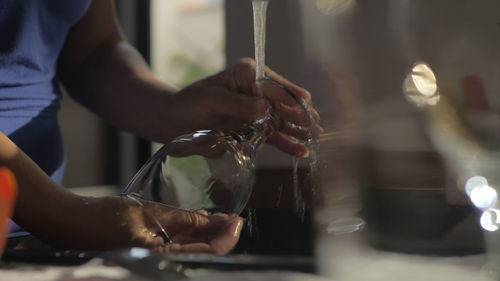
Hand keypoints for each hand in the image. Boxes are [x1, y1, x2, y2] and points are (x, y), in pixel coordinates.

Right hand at [69, 196, 243, 254]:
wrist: (70, 222)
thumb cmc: (104, 217)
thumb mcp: (150, 213)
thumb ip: (183, 219)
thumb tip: (212, 221)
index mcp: (159, 261)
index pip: (207, 255)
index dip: (226, 238)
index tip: (237, 220)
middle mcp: (157, 268)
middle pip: (202, 257)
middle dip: (220, 238)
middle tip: (232, 219)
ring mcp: (152, 264)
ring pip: (190, 254)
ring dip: (207, 238)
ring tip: (220, 220)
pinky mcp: (147, 258)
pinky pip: (176, 252)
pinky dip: (190, 239)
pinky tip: (199, 225)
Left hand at [168, 58, 321, 157]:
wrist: (175, 122)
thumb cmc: (189, 104)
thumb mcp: (211, 99)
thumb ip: (237, 104)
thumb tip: (265, 108)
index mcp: (248, 73)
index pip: (276, 87)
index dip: (291, 102)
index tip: (303, 115)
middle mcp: (257, 89)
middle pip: (286, 102)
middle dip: (301, 115)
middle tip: (315, 129)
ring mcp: (257, 109)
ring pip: (284, 120)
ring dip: (298, 130)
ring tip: (314, 140)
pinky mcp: (254, 127)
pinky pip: (274, 135)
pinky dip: (287, 143)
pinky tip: (300, 151)